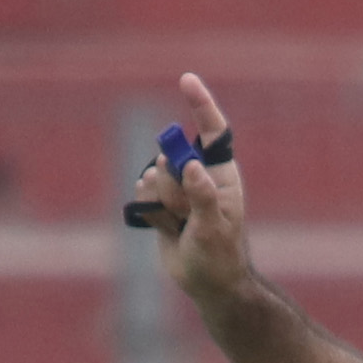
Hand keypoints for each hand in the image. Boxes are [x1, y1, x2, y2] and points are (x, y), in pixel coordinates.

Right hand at [136, 73, 254, 308]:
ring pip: (152, 175)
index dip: (200, 104)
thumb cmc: (221, 256)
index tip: (186, 79)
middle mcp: (199, 174)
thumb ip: (203, 195)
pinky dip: (150, 211)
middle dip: (172, 184)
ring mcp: (178, 187)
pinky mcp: (160, 201)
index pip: (211, 132)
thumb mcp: (214, 228)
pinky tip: (165, 227)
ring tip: (179, 224)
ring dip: (161, 202)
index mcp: (221, 173)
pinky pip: (141, 192)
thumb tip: (191, 164)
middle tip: (185, 213)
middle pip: (170, 155)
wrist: (207, 284)